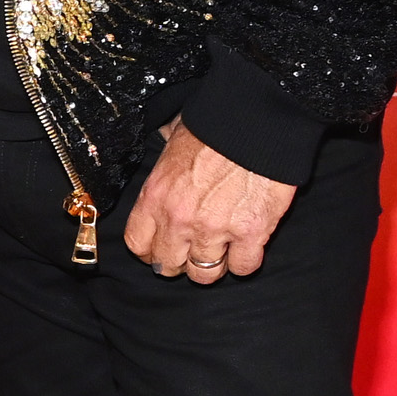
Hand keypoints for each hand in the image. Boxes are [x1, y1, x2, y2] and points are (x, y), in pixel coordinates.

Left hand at [116, 118, 294, 283]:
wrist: (257, 122)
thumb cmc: (215, 127)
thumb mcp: (172, 142)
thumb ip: (164, 167)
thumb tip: (160, 155)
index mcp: (155, 196)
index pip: (138, 244)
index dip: (151, 250)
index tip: (162, 248)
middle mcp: (179, 218)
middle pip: (168, 266)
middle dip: (181, 261)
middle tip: (194, 250)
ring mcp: (214, 229)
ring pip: (205, 274)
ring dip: (213, 265)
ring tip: (222, 250)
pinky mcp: (251, 232)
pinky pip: (243, 266)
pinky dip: (245, 260)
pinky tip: (247, 246)